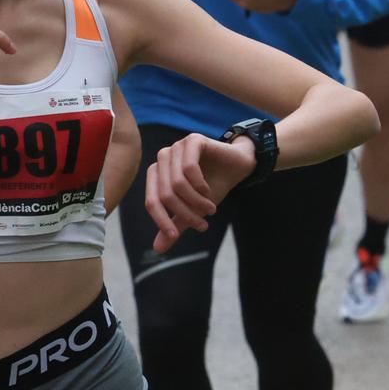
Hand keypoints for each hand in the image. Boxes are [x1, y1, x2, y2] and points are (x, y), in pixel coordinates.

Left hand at [144, 134, 255, 251]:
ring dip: (195, 202)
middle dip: (185, 214)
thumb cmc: (212, 185)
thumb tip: (158, 249)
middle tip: (203, 225)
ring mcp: (177, 147)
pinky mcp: (192, 141)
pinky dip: (200, 186)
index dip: (162, 221)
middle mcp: (163, 159)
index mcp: (157, 174)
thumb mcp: (192, 209)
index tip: (176, 235)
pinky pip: (189, 168)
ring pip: (177, 183)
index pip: (151, 201)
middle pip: (166, 194)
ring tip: (210, 210)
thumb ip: (175, 224)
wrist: (237, 167)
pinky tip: (208, 192)